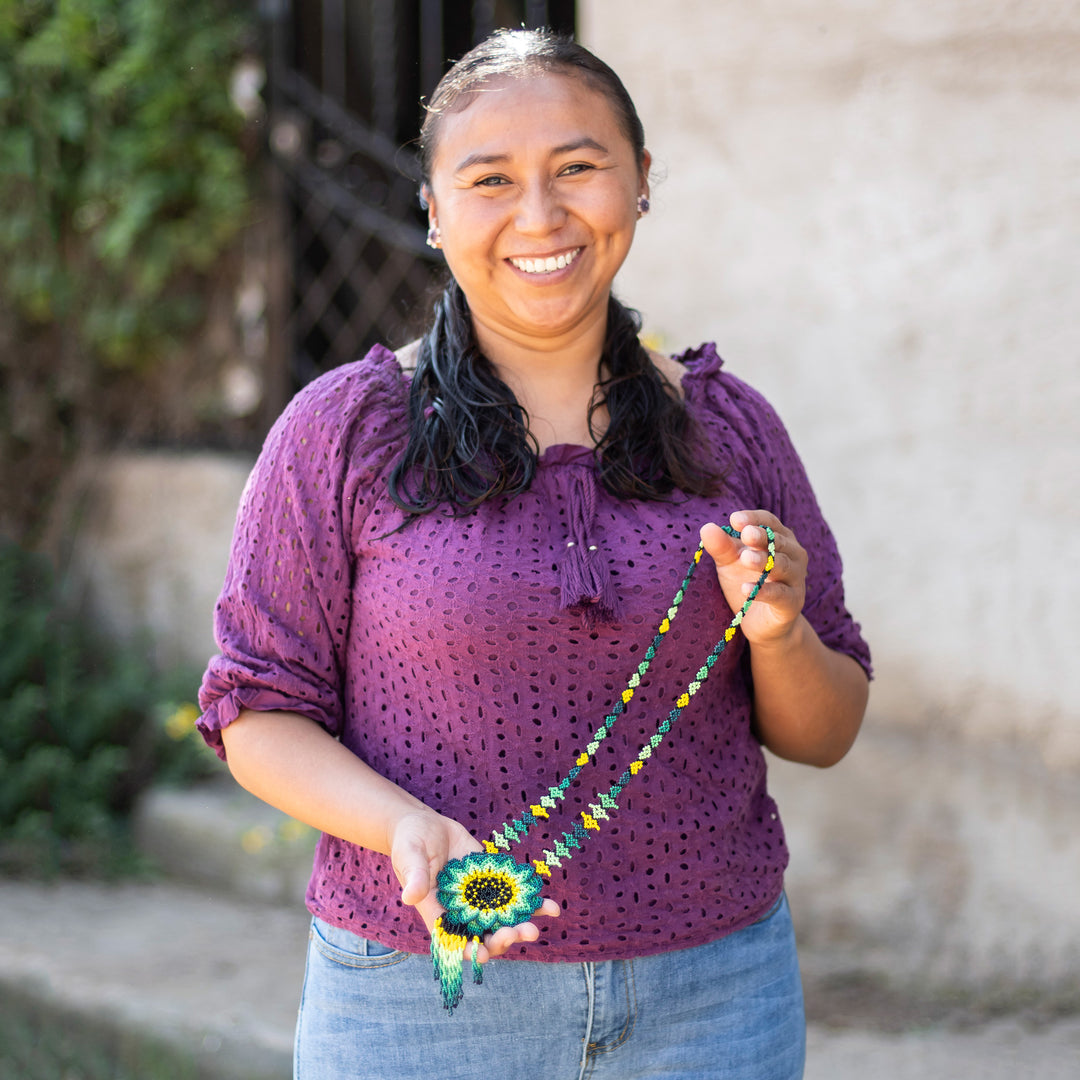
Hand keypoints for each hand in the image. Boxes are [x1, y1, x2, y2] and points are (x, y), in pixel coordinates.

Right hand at [390, 809, 559, 961]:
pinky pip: (513, 896)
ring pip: (501, 920)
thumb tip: (410, 897)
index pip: (454, 941)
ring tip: (537, 928)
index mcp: (437, 912)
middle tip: (523, 933)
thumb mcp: (410, 856)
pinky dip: (532, 903)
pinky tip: (552, 907)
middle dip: (503, 939)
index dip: (469, 951)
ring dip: (520, 927)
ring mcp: (479, 898)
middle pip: (483, 935)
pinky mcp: (493, 882)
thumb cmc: (410, 842)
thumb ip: (415, 876)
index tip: (484, 956)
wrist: (426, 825)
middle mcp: (461, 911)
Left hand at [699, 510, 806, 646]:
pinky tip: (745, 589)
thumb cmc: (747, 582)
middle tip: (746, 534)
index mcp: (780, 539)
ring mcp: (795, 579)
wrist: (762, 623)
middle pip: (779, 541)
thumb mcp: (730, 562)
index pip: (769, 522)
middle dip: (762, 536)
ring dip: (763, 561)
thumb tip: (707, 528)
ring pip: (781, 566)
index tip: (734, 519)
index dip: (754, 519)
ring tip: (745, 558)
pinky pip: (779, 594)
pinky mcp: (791, 602)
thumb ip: (721, 546)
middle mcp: (793, 555)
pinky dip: (763, 591)